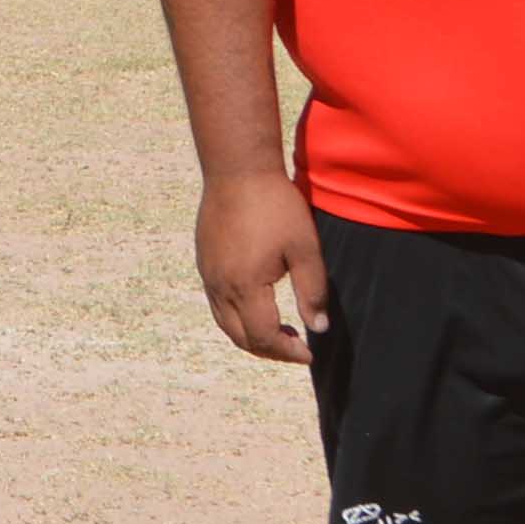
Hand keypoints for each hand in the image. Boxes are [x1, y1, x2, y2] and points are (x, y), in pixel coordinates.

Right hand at [195, 172, 331, 363]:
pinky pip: (218, 304)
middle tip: (296, 348)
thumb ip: (312, 291)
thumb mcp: (305, 249)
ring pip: (225, 324)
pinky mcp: (205, 263)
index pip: (265, 337)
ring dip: (251, 336)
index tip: (310, 352)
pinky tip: (257, 305)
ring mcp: (209, 275)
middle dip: (270, 350)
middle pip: (241, 337)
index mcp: (246, 286)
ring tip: (278, 332)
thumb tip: (319, 327)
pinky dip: (237, 318)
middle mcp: (221, 287)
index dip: (288, 351)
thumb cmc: (275, 206)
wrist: (237, 171)